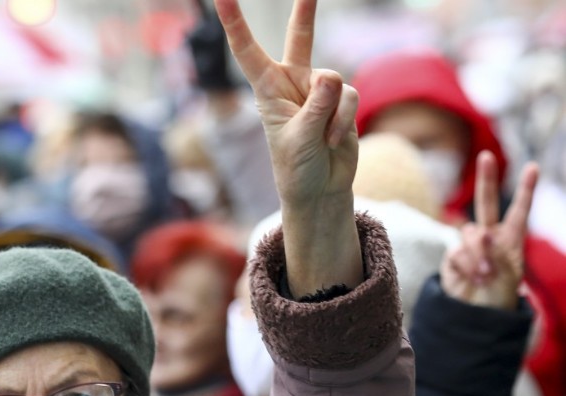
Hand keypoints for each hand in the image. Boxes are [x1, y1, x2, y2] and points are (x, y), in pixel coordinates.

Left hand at [215, 0, 360, 295]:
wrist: (320, 189)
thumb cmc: (297, 167)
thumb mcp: (300, 139)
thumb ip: (316, 107)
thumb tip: (330, 75)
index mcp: (267, 90)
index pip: (248, 51)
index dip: (236, 23)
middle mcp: (292, 84)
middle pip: (299, 39)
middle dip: (304, 12)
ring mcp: (319, 91)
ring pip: (334, 81)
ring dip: (332, 114)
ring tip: (322, 138)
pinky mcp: (342, 101)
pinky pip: (349, 97)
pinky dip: (344, 120)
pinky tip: (334, 139)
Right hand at [441, 152, 538, 309]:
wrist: (476, 317)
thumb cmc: (498, 297)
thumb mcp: (507, 275)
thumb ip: (495, 252)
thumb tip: (481, 233)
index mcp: (511, 240)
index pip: (519, 211)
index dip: (525, 190)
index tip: (533, 167)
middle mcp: (489, 238)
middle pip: (486, 204)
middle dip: (487, 180)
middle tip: (486, 157)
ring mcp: (469, 247)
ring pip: (470, 234)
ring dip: (478, 254)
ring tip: (485, 276)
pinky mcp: (452, 259)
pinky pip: (457, 253)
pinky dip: (468, 266)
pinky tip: (474, 279)